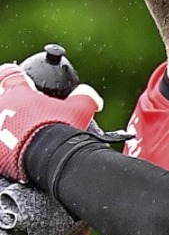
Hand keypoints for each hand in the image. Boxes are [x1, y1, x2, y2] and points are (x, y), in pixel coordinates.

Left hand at [0, 63, 101, 181]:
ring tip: (17, 135)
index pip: (10, 74)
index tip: (23, 84)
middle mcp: (2, 105)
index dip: (15, 76)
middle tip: (19, 112)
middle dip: (7, 102)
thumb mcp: (80, 110)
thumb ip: (86, 97)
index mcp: (19, 92)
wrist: (48, 159)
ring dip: (4, 124)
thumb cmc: (60, 131)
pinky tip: (13, 152)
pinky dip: (5, 147)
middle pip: (0, 96)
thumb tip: (93, 97)